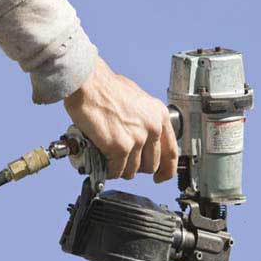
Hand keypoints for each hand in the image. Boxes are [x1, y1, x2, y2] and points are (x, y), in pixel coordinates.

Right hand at [64, 56, 177, 181]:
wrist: (88, 84)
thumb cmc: (105, 88)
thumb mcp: (137, 100)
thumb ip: (143, 120)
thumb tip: (139, 136)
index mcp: (159, 115)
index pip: (171, 153)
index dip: (166, 170)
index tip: (160, 176)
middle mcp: (152, 128)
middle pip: (151, 165)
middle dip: (136, 168)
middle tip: (123, 163)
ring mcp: (137, 139)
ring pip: (132, 170)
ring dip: (120, 169)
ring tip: (108, 160)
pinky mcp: (120, 147)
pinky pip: (116, 170)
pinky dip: (108, 170)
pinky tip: (101, 162)